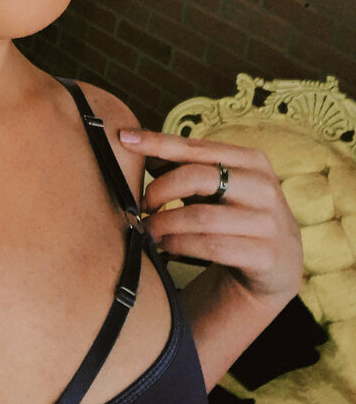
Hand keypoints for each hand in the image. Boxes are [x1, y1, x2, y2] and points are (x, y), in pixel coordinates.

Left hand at [118, 128, 302, 306]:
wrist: (278, 264)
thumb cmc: (235, 215)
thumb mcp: (216, 187)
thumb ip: (183, 166)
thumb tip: (134, 142)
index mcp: (251, 161)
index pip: (196, 147)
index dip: (158, 142)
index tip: (124, 139)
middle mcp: (264, 187)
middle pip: (197, 177)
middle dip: (160, 190)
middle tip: (142, 205)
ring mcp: (268, 222)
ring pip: (201, 217)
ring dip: (165, 223)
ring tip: (148, 229)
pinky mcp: (265, 255)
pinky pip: (211, 247)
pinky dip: (179, 245)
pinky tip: (166, 247)